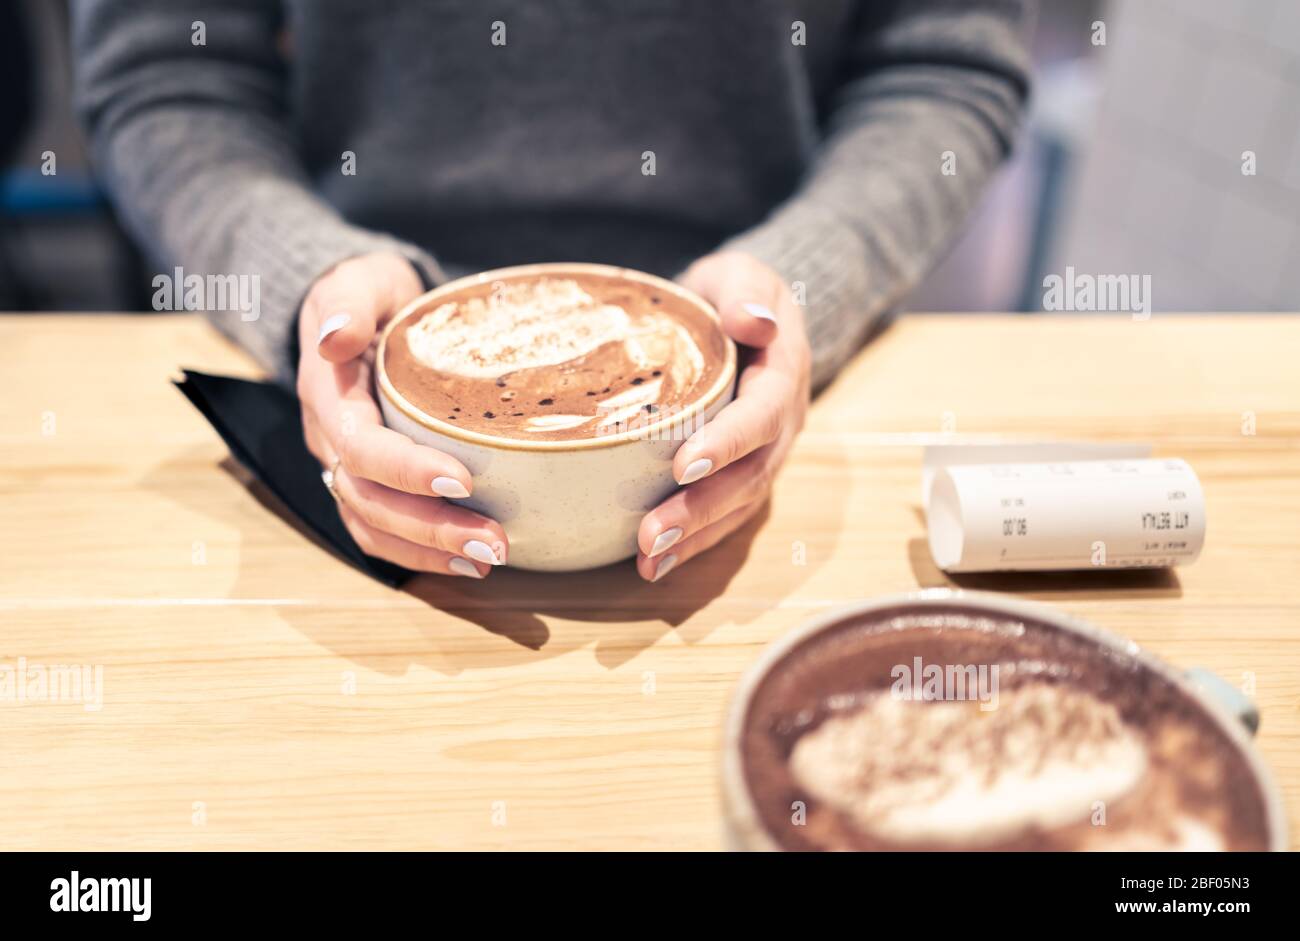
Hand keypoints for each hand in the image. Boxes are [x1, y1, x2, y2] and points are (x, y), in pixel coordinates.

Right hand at [297, 252, 508, 576]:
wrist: (359, 310)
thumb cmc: (369, 294)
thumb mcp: (360, 280)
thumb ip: (348, 301)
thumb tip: (335, 338)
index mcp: (329, 395)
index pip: (359, 445)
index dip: (406, 470)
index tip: (463, 482)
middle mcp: (331, 439)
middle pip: (368, 500)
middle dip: (430, 528)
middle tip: (495, 543)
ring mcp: (346, 466)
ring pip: (372, 525)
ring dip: (430, 551)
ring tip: (490, 559)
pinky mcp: (368, 482)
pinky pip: (383, 531)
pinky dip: (423, 554)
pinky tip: (470, 562)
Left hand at [635, 251, 811, 580]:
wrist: (749, 315)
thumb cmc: (736, 293)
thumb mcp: (744, 273)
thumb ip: (746, 290)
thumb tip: (753, 320)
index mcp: (783, 375)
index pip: (762, 414)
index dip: (729, 442)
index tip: (684, 464)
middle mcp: (782, 426)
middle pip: (750, 476)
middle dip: (702, 509)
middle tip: (652, 534)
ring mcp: (765, 456)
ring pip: (739, 506)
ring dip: (695, 538)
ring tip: (649, 560)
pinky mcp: (743, 474)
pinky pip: (726, 516)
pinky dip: (693, 543)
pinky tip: (653, 565)